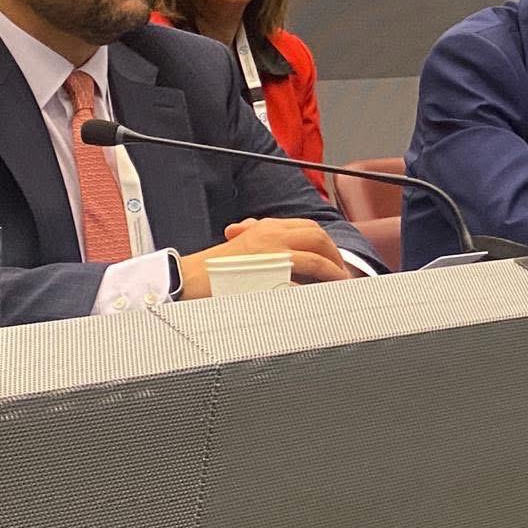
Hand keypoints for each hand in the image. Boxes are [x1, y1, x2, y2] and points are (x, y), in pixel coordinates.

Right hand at [179, 217, 349, 298]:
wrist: (185, 279)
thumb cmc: (209, 268)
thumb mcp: (236, 243)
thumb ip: (251, 233)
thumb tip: (256, 225)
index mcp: (266, 229)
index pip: (307, 228)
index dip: (324, 243)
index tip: (333, 258)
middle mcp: (272, 237)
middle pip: (318, 238)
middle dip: (335, 255)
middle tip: (343, 273)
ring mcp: (272, 256)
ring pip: (316, 259)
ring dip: (333, 273)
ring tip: (342, 287)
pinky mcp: (268, 277)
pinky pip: (301, 285)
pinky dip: (315, 293)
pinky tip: (321, 302)